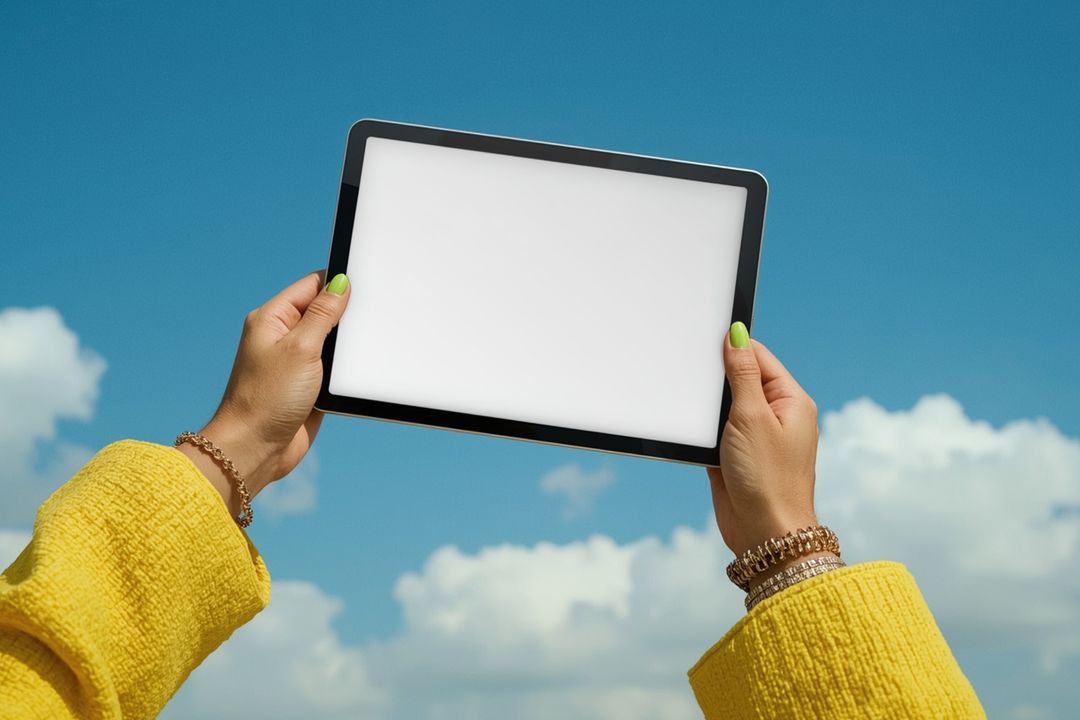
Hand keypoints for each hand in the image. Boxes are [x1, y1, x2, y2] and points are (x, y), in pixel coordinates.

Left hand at [177, 270, 350, 516]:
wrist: (256, 449)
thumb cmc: (268, 398)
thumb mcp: (301, 347)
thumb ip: (323, 313)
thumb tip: (341, 283)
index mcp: (273, 318)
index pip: (312, 285)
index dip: (339, 283)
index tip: (368, 285)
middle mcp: (284, 336)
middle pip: (325, 311)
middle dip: (348, 314)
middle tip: (373, 316)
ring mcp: (297, 361)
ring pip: (333, 340)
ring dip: (349, 344)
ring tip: (367, 345)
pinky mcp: (310, 385)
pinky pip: (335, 367)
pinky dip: (348, 368)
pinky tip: (361, 370)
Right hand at [707, 323, 820, 562]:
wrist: (764, 534)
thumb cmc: (767, 478)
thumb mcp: (752, 416)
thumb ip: (741, 373)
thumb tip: (738, 334)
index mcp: (791, 400)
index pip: (758, 356)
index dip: (732, 346)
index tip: (702, 340)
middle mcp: (776, 416)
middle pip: (740, 378)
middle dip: (716, 378)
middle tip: (691, 377)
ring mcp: (756, 437)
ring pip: (724, 406)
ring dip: (707, 407)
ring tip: (692, 408)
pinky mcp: (737, 456)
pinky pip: (716, 431)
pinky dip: (703, 430)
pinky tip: (691, 431)